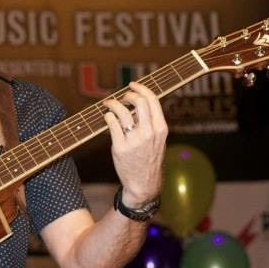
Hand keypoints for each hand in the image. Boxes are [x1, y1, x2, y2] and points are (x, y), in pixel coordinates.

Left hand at [102, 82, 167, 206]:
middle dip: (127, 94)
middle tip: (121, 97)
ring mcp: (134, 140)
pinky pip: (111, 123)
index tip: (132, 84)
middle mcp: (149, 133)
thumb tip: (138, 101)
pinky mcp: (120, 147)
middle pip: (138, 101)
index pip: (152, 100)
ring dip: (112, 103)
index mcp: (161, 129)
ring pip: (121, 110)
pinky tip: (107, 117)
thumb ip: (151, 121)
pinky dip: (107, 116)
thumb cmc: (149, 158)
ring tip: (109, 104)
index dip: (141, 88)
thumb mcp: (158, 139)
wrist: (144, 183)